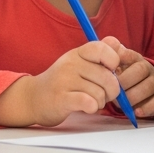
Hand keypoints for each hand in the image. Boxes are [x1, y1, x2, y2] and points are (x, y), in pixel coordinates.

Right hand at [0, 37, 123, 126]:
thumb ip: (100, 53)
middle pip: (107, 77)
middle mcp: (71, 63)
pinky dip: (92, 108)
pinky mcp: (61, 98)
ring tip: (91, 102)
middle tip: (104, 95)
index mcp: (78, 53)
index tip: (110, 72)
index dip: (114, 61)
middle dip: (112, 91)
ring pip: (100, 93)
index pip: (103, 48)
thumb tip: (119, 44)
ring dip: (100, 102)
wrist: (34, 98)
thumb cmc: (63, 82)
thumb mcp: (79, 62)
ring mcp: (64, 80)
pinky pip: (88, 102)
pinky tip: (87, 107)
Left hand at [113, 44, 153, 117]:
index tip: (111, 71)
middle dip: (125, 82)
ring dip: (133, 97)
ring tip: (122, 105)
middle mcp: (148, 68)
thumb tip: (107, 40)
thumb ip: (111, 55)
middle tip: (113, 92)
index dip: (119, 61)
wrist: (148, 91)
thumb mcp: (118, 66)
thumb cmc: (127, 78)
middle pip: (140, 70)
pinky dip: (147, 108)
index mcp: (135, 59)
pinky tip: (136, 111)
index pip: (129, 55)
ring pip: (148, 87)